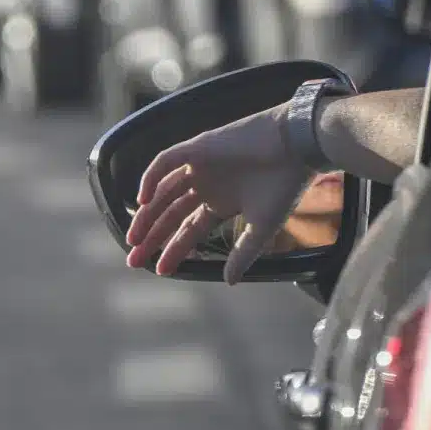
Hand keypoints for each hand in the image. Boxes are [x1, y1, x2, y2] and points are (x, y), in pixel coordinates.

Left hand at [124, 102, 314, 284]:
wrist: (297, 147)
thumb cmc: (284, 186)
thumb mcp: (261, 228)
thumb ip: (242, 254)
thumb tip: (229, 282)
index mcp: (221, 203)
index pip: (189, 230)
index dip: (174, 250)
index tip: (159, 271)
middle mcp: (206, 185)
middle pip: (170, 213)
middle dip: (152, 236)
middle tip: (134, 260)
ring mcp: (200, 166)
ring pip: (163, 191)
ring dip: (147, 213)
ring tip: (134, 238)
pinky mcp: (198, 147)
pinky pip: (166, 161)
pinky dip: (151, 177)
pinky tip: (144, 200)